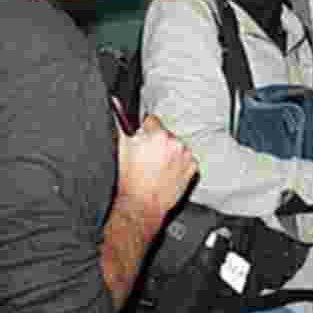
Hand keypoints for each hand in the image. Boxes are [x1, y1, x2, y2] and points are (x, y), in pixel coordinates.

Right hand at [117, 114, 197, 231]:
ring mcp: (186, 155)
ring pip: (176, 146)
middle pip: (165, 133)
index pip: (152, 121)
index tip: (142, 140)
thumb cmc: (130, 180)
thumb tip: (119, 107)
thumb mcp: (121, 148)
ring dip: (169, 152)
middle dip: (157, 142)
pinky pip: (186, 159)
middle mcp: (175, 142)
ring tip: (156, 168)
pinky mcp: (193, 167)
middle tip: (147, 158)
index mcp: (157, 135)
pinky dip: (179, 164)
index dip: (145, 130)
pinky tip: (167, 173)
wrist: (143, 205)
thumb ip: (123, 124)